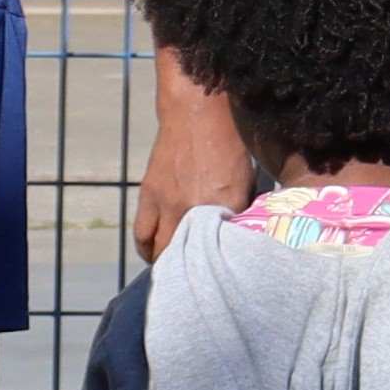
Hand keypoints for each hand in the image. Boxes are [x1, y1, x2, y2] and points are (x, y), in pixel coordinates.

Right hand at [135, 86, 254, 262]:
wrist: (197, 112)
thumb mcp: (247, 179)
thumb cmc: (229, 142)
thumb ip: (241, 209)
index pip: (223, 250)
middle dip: (190, 271)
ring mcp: (169, 204)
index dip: (222, 265)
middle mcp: (195, 209)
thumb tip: (235, 233)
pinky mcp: (149, 195)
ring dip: (165, 263)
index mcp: (225, 205)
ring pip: (159, 250)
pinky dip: (147, 247)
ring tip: (172, 268)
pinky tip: (153, 252)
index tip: (224, 272)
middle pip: (186, 257)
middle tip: (196, 278)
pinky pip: (142, 233)